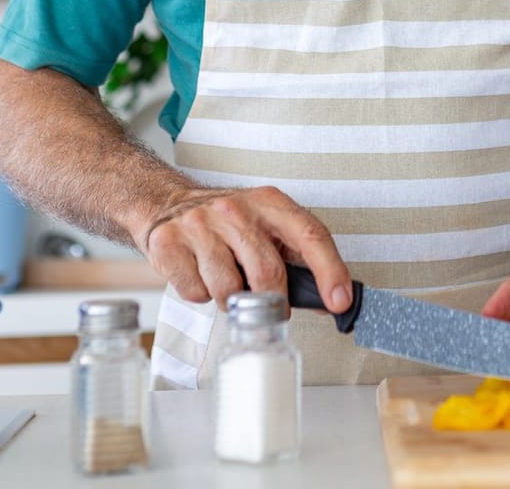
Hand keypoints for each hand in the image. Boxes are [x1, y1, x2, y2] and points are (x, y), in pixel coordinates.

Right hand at [140, 185, 352, 314]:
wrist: (169, 205)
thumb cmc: (227, 224)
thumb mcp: (266, 228)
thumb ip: (297, 260)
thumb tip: (330, 301)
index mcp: (269, 203)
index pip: (310, 234)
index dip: (330, 270)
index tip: (340, 301)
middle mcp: (235, 208)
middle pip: (267, 273)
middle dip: (272, 301)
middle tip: (269, 307)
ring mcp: (200, 224)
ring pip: (229, 290)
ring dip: (231, 300)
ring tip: (226, 279)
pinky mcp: (169, 243)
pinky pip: (196, 293)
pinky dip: (201, 295)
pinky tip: (200, 274)